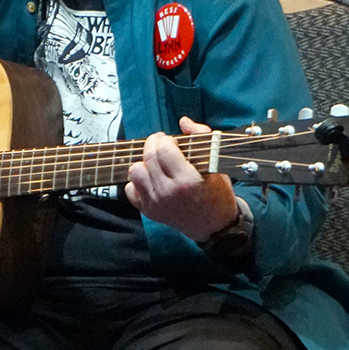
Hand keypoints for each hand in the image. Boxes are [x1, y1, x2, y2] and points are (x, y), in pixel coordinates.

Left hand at [125, 116, 237, 241]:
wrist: (215, 227)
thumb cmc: (217, 193)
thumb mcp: (216, 163)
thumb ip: (201, 137)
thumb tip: (183, 122)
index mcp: (187, 180)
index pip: (164, 149)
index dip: (165, 139)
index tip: (171, 140)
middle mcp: (168, 192)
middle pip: (148, 157)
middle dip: (153, 144)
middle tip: (161, 144)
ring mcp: (156, 203)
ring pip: (135, 172)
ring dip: (144, 163)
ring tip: (156, 163)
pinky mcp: (149, 212)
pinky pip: (130, 190)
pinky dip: (138, 181)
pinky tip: (151, 179)